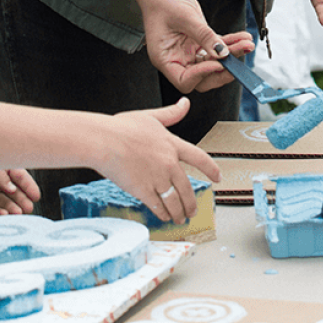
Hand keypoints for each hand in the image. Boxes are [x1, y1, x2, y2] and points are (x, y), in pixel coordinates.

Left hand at [0, 166, 40, 214]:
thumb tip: (12, 188)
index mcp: (1, 166)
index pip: (19, 176)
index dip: (28, 185)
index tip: (36, 195)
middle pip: (14, 191)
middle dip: (22, 199)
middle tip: (29, 208)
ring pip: (4, 201)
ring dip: (12, 208)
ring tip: (19, 214)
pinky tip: (4, 215)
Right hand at [96, 97, 221, 223]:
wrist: (104, 140)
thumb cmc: (122, 127)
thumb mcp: (150, 116)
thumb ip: (170, 113)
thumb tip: (185, 102)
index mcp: (172, 144)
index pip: (199, 157)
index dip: (211, 169)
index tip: (218, 178)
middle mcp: (169, 163)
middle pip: (187, 187)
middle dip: (192, 203)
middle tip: (193, 212)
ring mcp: (157, 178)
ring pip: (175, 201)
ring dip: (179, 213)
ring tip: (180, 219)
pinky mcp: (143, 190)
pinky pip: (159, 206)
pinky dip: (164, 214)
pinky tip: (164, 218)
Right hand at [134, 0, 249, 92]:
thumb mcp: (185, 17)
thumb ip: (204, 36)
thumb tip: (222, 53)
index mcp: (165, 58)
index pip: (185, 80)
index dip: (203, 74)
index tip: (218, 63)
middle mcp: (176, 58)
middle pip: (202, 77)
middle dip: (222, 70)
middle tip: (238, 61)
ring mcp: (188, 51)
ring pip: (213, 62)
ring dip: (231, 54)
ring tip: (246, 44)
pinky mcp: (197, 42)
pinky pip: (216, 47)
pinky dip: (229, 43)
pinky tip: (242, 37)